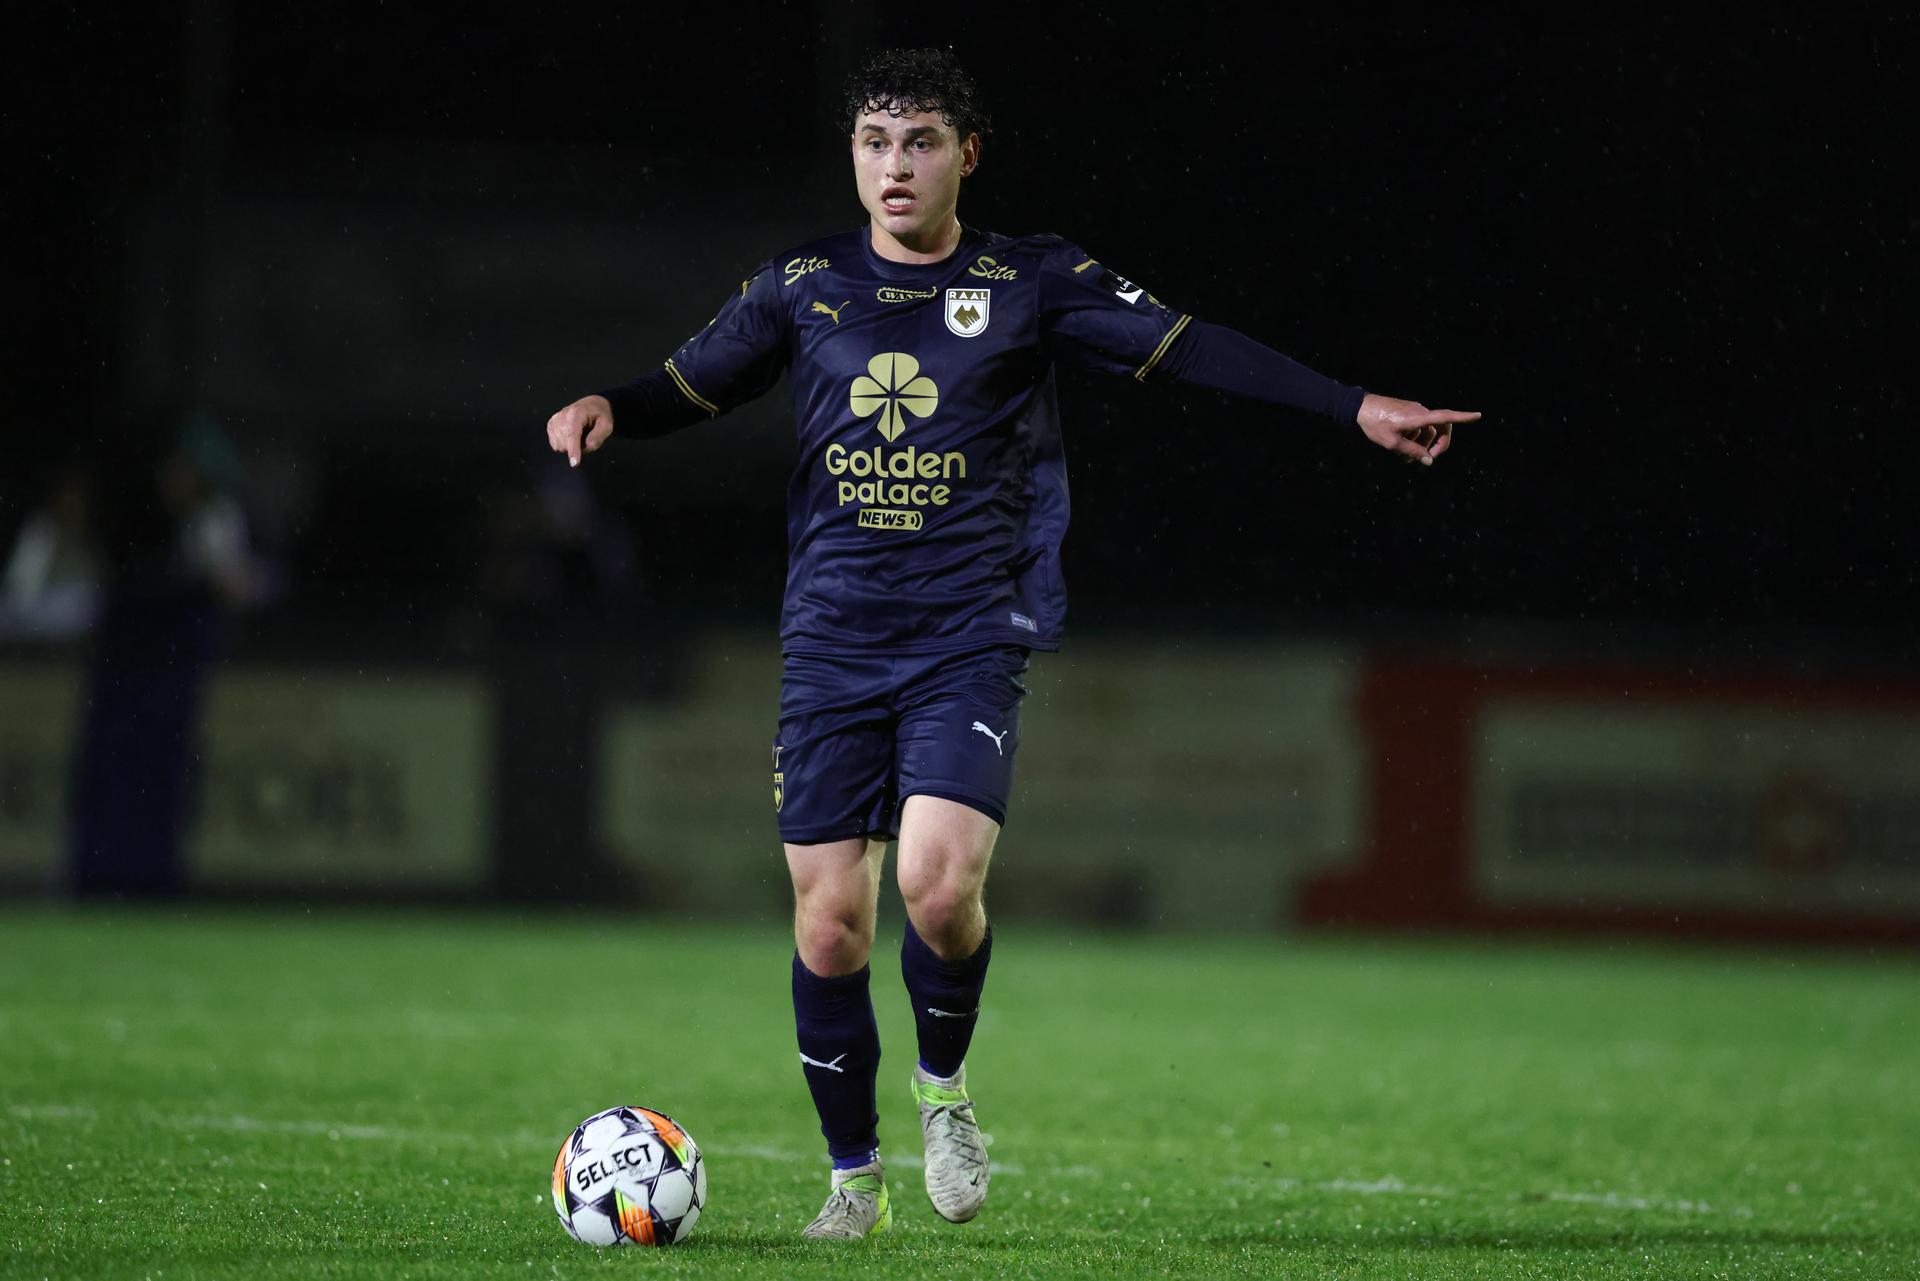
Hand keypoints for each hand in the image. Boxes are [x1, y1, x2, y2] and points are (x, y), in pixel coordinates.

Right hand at [545, 394, 614, 467]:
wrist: (592, 404)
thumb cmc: (600, 415)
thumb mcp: (607, 425)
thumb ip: (599, 436)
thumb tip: (588, 446)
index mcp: (576, 413)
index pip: (572, 434)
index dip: (573, 450)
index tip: (574, 463)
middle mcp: (562, 415)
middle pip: (565, 443)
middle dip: (577, 447)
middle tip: (587, 437)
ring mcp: (554, 420)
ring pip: (559, 446)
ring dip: (570, 446)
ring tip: (580, 435)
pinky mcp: (550, 425)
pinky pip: (554, 444)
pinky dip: (564, 444)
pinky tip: (570, 436)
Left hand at [1356, 393, 1480, 465]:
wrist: (1360, 408)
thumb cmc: (1375, 424)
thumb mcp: (1392, 443)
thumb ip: (1413, 452)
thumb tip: (1429, 461)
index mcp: (1418, 417)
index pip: (1445, 417)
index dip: (1463, 417)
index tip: (1478, 415)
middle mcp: (1420, 412)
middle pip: (1441, 427)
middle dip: (1439, 444)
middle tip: (1429, 459)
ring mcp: (1414, 411)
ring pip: (1427, 430)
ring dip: (1422, 444)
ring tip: (1406, 458)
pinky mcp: (1407, 413)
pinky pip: (1418, 427)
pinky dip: (1414, 439)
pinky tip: (1401, 449)